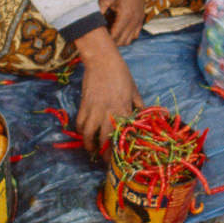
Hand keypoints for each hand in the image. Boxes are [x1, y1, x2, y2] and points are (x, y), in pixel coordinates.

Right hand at [74, 28, 141, 152]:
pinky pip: (80, 123)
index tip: (122, 158)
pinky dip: (81, 131)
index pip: (123, 135)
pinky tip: (85, 134)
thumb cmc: (121, 74)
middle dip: (105, 154)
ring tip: (92, 151)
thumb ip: (138, 105)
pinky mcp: (83, 105)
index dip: (121, 149)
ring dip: (89, 145)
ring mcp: (94, 110)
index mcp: (123, 110)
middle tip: (106, 161)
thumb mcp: (134, 90)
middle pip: (105, 139)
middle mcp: (108, 113)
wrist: (102, 61)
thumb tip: (143, 116)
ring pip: (88, 134)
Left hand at [98, 0, 147, 46]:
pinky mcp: (141, 16)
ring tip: (109, 31)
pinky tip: (118, 28)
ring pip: (130, 39)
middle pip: (122, 41)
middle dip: (111, 41)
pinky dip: (127, 34)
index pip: (115, 36)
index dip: (105, 39)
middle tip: (101, 35)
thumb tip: (91, 22)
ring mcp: (139, 19)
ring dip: (119, 39)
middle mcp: (134, 21)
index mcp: (125, 16)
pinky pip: (135, 33)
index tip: (96, 37)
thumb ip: (99, 10)